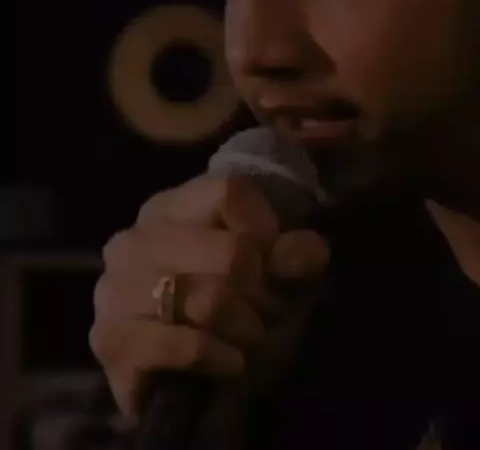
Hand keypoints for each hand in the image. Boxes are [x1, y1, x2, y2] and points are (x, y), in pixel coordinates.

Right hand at [90, 174, 328, 422]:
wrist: (190, 391)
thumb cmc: (231, 317)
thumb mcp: (274, 279)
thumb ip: (292, 256)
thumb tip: (309, 252)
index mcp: (167, 208)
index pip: (229, 192)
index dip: (266, 231)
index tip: (274, 265)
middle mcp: (133, 239)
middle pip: (229, 252)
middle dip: (262, 293)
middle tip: (265, 315)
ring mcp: (114, 288)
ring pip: (209, 300)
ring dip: (244, 329)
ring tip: (247, 339)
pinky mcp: (110, 340)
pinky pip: (187, 344)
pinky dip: (220, 357)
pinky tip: (228, 363)